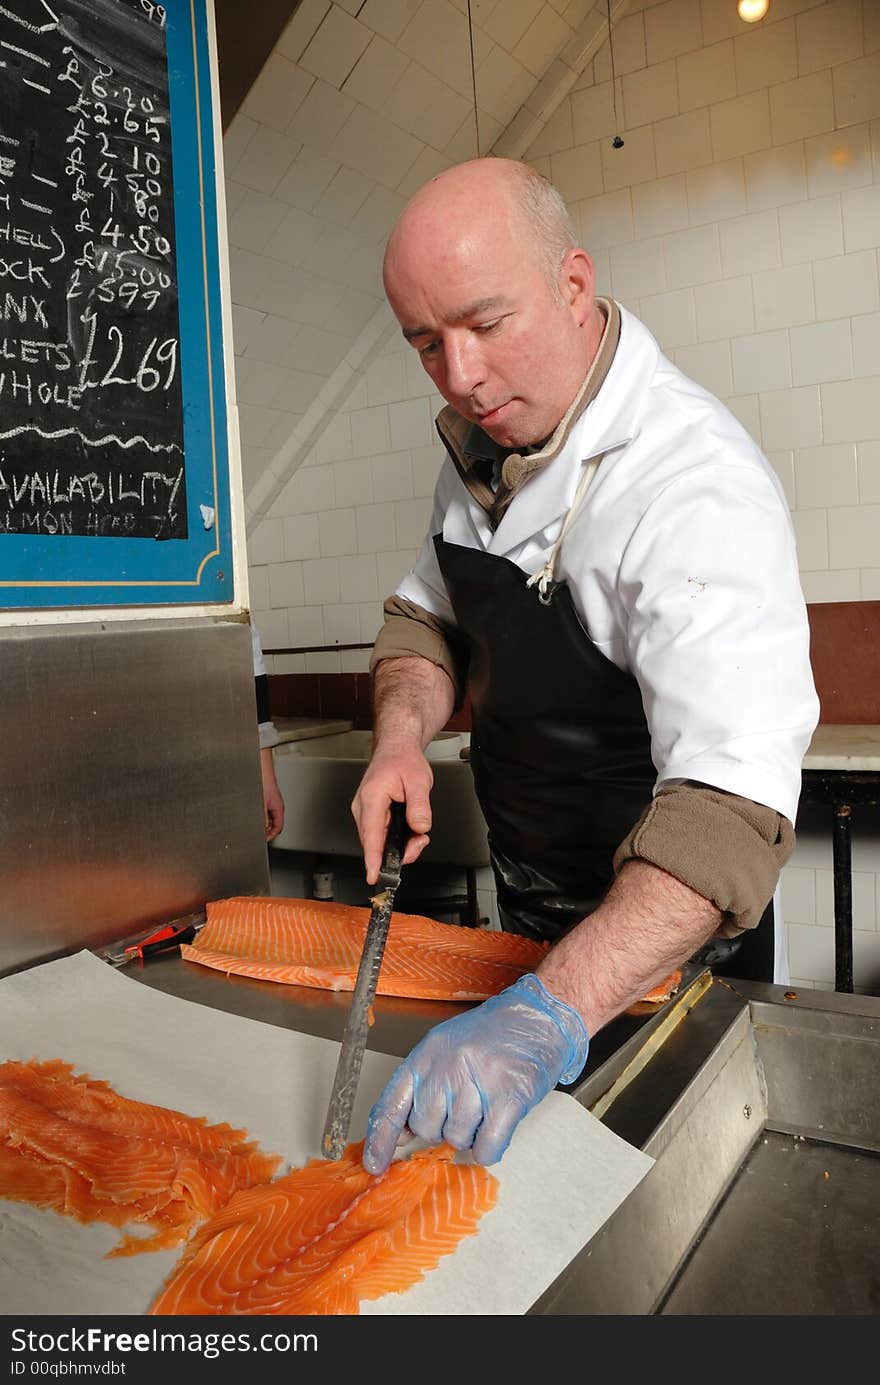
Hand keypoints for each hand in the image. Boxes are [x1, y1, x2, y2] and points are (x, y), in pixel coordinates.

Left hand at [260, 747, 284, 841]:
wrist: (263, 772)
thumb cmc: (264, 783)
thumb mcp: (262, 803)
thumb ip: (263, 817)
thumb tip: (263, 827)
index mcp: (279, 808)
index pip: (279, 827)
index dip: (272, 835)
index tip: (265, 839)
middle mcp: (278, 806)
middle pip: (276, 824)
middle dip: (269, 831)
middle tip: (261, 835)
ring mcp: (274, 803)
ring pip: (272, 819)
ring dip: (266, 824)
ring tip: (258, 828)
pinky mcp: (270, 800)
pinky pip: (269, 813)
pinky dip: (264, 818)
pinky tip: (258, 818)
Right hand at [351, 745, 433, 883]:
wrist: (396, 750)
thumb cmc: (402, 760)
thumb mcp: (419, 781)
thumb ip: (420, 806)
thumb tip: (420, 827)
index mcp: (372, 798)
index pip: (372, 834)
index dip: (373, 858)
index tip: (373, 876)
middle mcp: (363, 807)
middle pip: (376, 843)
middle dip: (399, 850)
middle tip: (420, 841)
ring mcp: (365, 813)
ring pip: (380, 842)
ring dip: (401, 844)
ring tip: (418, 833)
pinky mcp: (371, 817)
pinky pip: (382, 836)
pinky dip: (398, 838)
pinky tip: (410, 829)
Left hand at [363, 973, 588, 1174]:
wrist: (540, 1017)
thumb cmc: (493, 1036)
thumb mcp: (447, 1050)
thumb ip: (423, 1087)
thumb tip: (401, 1133)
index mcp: (427, 1054)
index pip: (393, 1103)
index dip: (380, 1138)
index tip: (374, 1164)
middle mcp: (448, 1066)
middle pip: (426, 1128)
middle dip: (443, 1127)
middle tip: (466, 1105)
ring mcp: (478, 1079)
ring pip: (457, 1139)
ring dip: (472, 1133)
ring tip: (487, 1103)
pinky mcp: (509, 1096)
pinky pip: (486, 1147)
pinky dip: (490, 1147)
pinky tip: (497, 1125)